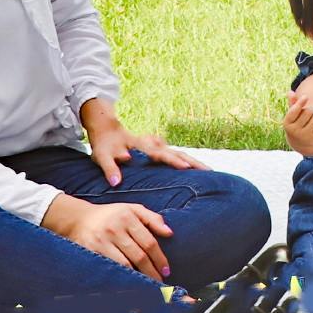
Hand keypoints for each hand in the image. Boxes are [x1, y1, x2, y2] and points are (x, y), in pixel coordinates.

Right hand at [43, 196, 173, 280]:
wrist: (79, 219)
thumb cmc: (111, 215)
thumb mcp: (132, 209)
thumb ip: (152, 218)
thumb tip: (169, 233)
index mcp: (127, 216)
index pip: (149, 242)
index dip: (159, 258)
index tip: (166, 270)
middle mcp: (115, 228)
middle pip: (139, 255)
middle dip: (152, 271)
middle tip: (159, 281)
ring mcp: (102, 240)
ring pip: (126, 264)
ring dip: (139, 276)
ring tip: (148, 284)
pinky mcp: (92, 251)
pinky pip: (111, 267)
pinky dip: (123, 275)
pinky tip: (131, 280)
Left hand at [81, 99, 206, 186]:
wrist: (107, 129)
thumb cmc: (105, 145)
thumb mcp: (102, 157)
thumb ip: (110, 169)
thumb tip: (116, 183)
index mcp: (142, 146)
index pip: (161, 154)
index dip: (174, 160)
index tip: (186, 167)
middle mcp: (154, 145)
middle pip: (177, 153)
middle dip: (193, 162)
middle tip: (210, 171)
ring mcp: (158, 146)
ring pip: (180, 153)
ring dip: (193, 161)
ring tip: (210, 171)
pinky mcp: (159, 149)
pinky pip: (176, 155)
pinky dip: (187, 160)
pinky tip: (196, 168)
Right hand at [283, 91, 312, 154]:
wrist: (303, 142)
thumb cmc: (297, 123)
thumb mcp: (293, 114)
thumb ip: (292, 103)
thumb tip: (290, 92)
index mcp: (287, 123)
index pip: (294, 110)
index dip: (300, 102)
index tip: (305, 96)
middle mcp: (294, 131)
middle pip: (308, 111)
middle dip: (310, 109)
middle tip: (308, 113)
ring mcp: (304, 136)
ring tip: (312, 120)